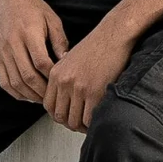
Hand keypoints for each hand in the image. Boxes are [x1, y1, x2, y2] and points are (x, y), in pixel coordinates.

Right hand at [0, 0, 68, 102]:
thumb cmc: (35, 9)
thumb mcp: (53, 20)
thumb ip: (60, 42)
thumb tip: (66, 63)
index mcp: (29, 33)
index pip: (41, 62)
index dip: (52, 76)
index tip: (61, 81)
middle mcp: (13, 44)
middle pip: (28, 75)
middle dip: (42, 90)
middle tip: (54, 97)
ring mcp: (2, 51)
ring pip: (15, 82)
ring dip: (30, 95)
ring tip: (42, 99)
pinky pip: (4, 81)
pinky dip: (15, 92)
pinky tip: (27, 95)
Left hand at [43, 18, 135, 132]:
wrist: (114, 35)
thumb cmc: (97, 45)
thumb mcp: (71, 60)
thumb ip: (64, 78)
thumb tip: (64, 98)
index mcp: (56, 74)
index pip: (48, 105)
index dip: (57, 115)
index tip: (66, 117)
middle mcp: (65, 82)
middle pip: (59, 116)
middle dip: (70, 124)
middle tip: (79, 123)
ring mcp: (79, 88)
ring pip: (74, 121)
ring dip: (81, 126)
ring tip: (89, 123)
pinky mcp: (96, 92)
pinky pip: (89, 119)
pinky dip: (92, 124)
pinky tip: (97, 119)